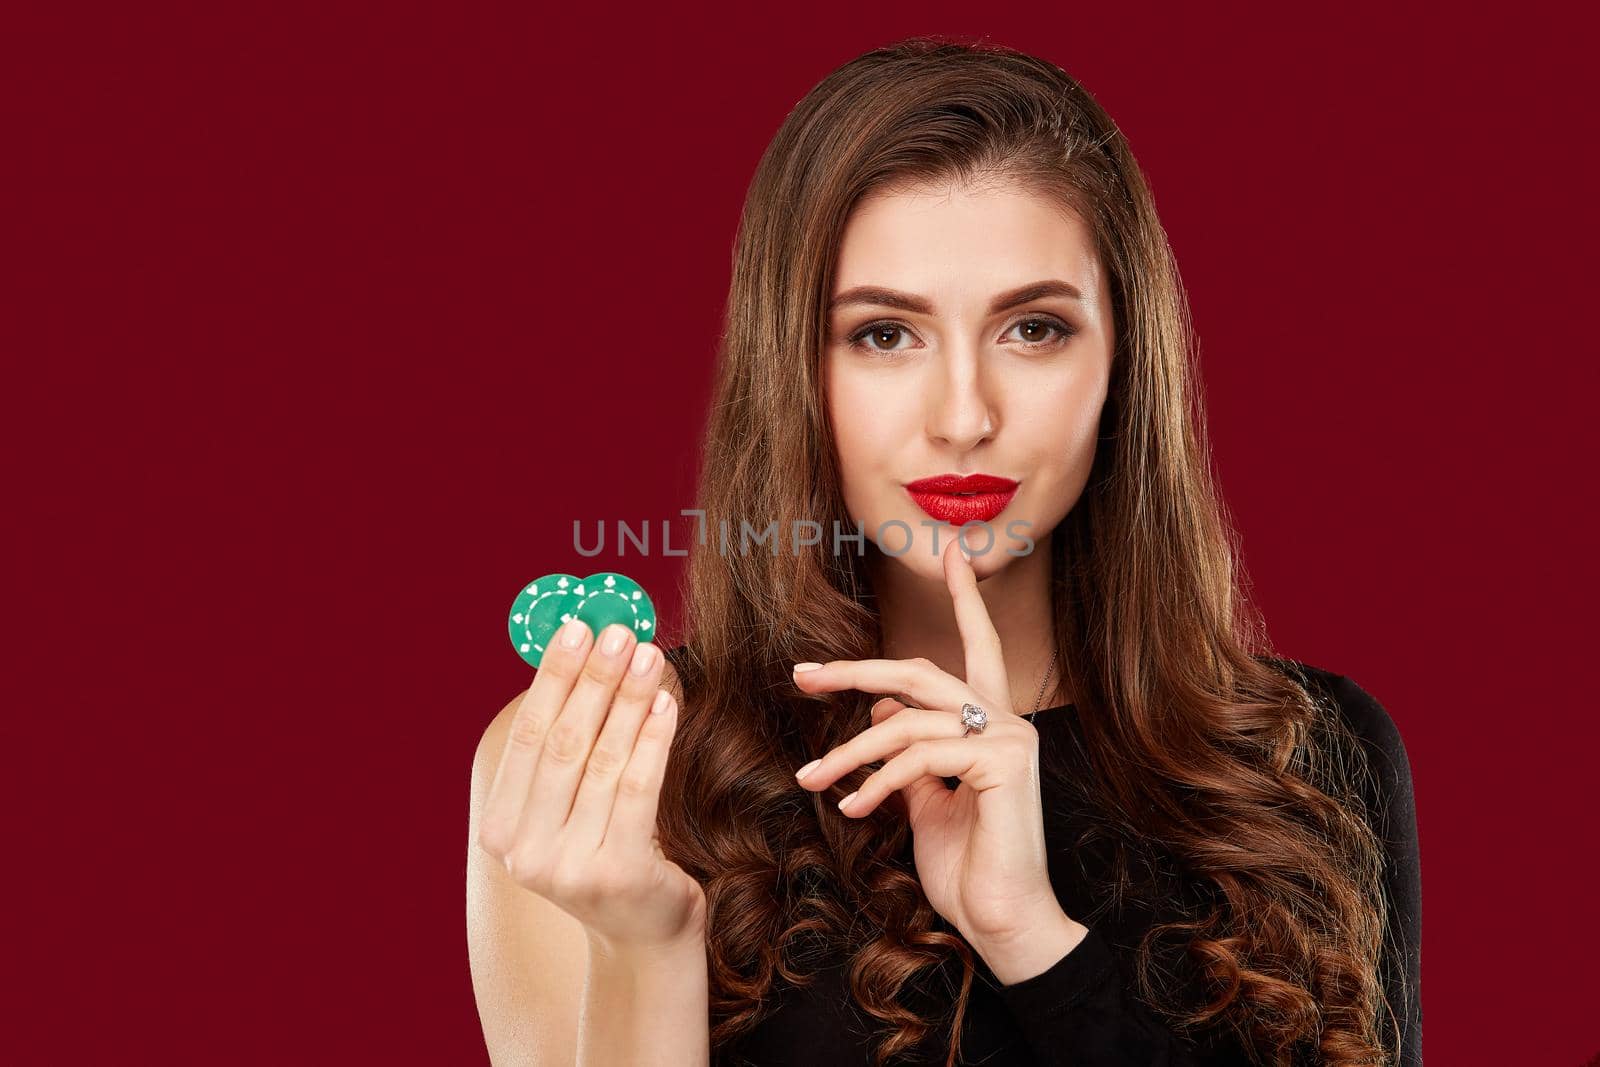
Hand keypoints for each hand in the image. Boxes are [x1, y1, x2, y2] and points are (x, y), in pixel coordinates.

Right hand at [476, 619, 706, 953]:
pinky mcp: (619, 874)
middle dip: (594, 680)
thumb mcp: (568, 806)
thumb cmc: (606, 850)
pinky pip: (638, 789)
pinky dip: (654, 739)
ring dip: (629, 700)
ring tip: (650, 656)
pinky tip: (668, 703)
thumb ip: (567, 743)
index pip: (527, 737)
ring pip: (603, 762)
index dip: (552, 677)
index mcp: (501, 828)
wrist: (642, 931)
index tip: (576, 628)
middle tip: (619, 631)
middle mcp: (526, 852)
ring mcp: (570, 868)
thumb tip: (585, 651)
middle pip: (563, 744)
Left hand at [791, 537, 1065, 948]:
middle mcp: (1004, 721)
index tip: (952, 555)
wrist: (1003, 922)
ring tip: (813, 780)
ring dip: (849, 752)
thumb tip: (882, 714)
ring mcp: (1007, 738)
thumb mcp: (925, 802)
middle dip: (855, 671)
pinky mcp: (1001, 762)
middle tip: (803, 675)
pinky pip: (921, 756)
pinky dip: (878, 782)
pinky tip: (855, 809)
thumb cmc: (966, 867)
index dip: (964, 601)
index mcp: (989, 724)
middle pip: (919, 672)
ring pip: (906, 721)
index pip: (977, 648)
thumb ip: (908, 755)